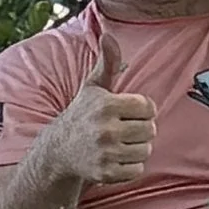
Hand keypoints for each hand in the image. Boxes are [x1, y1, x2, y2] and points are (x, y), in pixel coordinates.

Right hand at [41, 34, 156, 187]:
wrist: (59, 151)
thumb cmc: (82, 114)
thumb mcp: (93, 87)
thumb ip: (108, 62)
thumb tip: (108, 35)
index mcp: (107, 104)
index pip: (148, 107)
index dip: (140, 110)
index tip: (125, 112)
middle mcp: (106, 129)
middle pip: (150, 130)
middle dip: (139, 130)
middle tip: (121, 130)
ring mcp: (106, 153)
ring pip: (146, 150)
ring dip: (136, 149)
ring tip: (118, 144)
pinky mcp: (106, 173)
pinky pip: (137, 170)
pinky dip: (129, 166)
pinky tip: (114, 158)